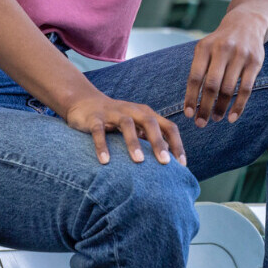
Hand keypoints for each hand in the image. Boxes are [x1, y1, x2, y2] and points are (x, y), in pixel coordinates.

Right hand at [65, 90, 187, 166]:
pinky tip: (105, 161)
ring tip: (139, 161)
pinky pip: (99, 131)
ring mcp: (113, 113)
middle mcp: (132, 111)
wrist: (85, 102)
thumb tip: (169, 159)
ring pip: (127, 124)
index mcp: (146, 114)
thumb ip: (151, 139)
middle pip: (150, 122)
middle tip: (165, 163)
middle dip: (158, 142)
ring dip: (133, 142)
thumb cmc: (117, 120)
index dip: (177, 144)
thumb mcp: (136, 127)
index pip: (168, 126)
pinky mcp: (95, 118)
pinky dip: (102, 145)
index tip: (182, 165)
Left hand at [183, 11, 265, 126]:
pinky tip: (232, 117)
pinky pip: (246, 89)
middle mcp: (222, 49)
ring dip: (220, 108)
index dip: (190, 97)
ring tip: (215, 118)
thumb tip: (191, 103)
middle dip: (204, 107)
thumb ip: (199, 70)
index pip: (195, 77)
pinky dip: (238, 106)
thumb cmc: (220, 42)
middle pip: (211, 85)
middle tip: (201, 124)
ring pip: (228, 89)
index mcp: (205, 47)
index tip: (188, 115)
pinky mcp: (255, 62)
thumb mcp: (206, 48)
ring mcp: (240, 55)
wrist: (247, 22)